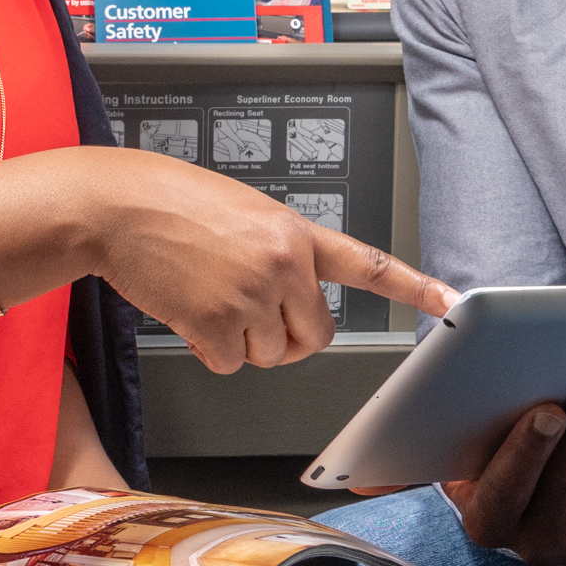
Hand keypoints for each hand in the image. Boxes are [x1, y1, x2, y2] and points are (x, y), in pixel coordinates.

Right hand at [19, 146, 454, 373]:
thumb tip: (283, 302)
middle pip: (314, 336)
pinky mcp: (215, 323)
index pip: (367, 263)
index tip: (451, 301)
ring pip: (270, 355)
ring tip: (206, 296)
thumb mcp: (241, 212)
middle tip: (250, 315)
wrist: (114, 206)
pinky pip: (230, 363)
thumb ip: (276, 252)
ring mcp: (250, 296)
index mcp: (294, 232)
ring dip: (240, 341)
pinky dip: (208, 348)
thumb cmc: (168, 202)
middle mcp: (282, 265)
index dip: (413, 286)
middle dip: (286, 338)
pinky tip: (187, 312)